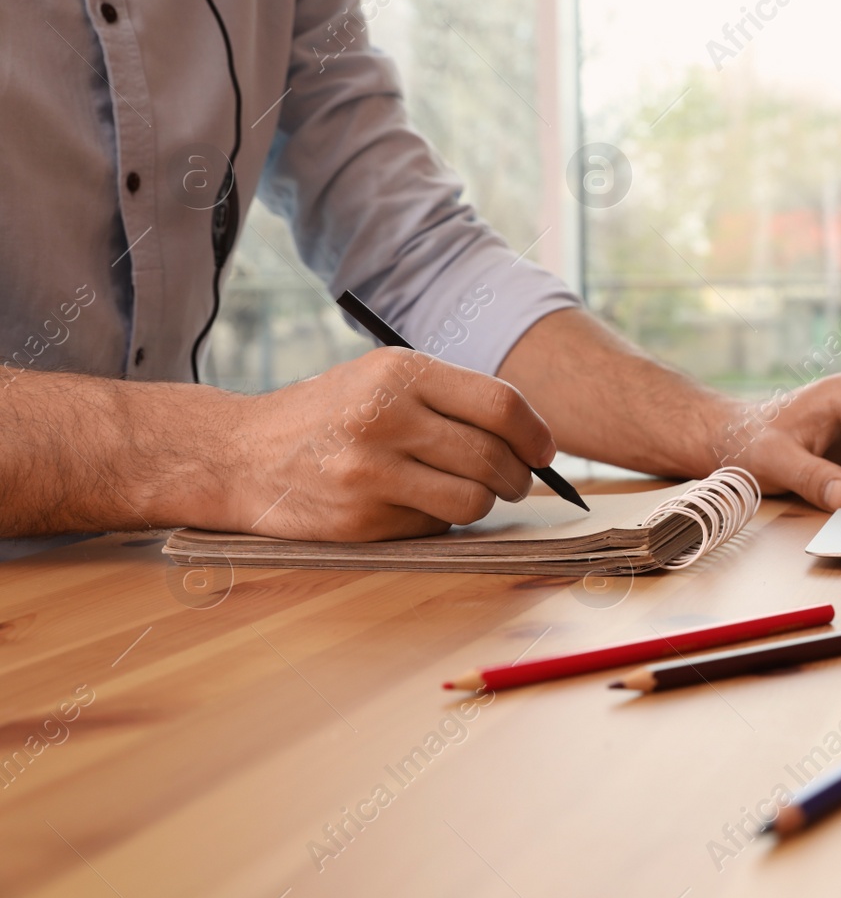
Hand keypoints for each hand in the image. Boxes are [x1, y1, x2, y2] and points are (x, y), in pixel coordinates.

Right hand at [203, 348, 554, 539]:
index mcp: (399, 372)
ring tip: (469, 492)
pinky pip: (435, 525)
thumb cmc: (329, 414)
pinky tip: (410, 502)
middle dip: (518, 476)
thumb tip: (531, 436)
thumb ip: (450, 397)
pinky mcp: (361, 519)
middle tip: (516, 480)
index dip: (535, 433)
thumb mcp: (382, 379)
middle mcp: (385, 418)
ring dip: (484, 502)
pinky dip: (438, 518)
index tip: (544, 450)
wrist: (239, 455)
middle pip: (492, 457)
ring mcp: (371, 472)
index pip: (500, 404)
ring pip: (473, 500)